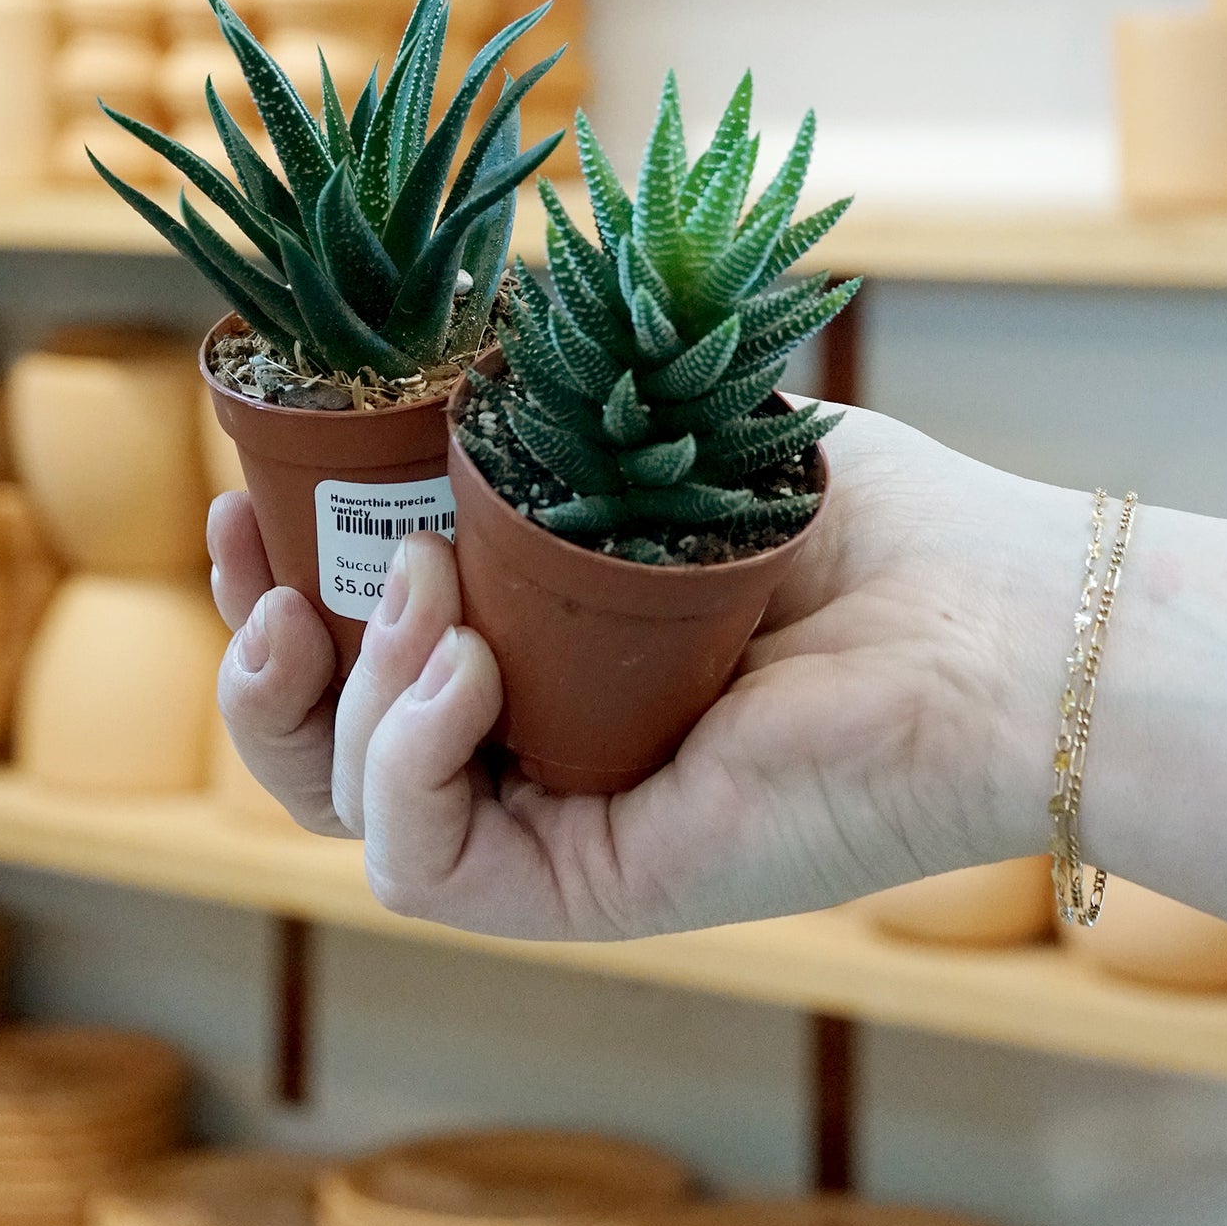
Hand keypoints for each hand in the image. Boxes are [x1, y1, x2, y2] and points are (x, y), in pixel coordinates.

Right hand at [209, 407, 1085, 942]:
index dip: (271, 593)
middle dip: (260, 667)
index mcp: (535, 660)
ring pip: (353, 810)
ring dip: (345, 696)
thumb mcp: (652, 441)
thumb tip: (437, 336)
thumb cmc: (856, 522)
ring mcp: (561, 826)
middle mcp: (535, 752)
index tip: (237, 505)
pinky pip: (426, 868)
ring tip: (425, 593)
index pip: (357, 657)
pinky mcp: (595, 889)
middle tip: (268, 580)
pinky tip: (461, 665)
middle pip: (324, 751)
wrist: (989, 620)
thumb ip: (537, 414)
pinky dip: (409, 762)